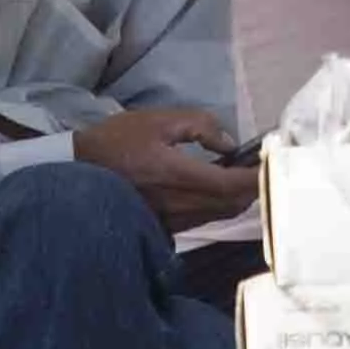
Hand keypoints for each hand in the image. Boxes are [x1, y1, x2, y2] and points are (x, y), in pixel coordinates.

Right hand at [78, 105, 261, 232]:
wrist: (78, 172)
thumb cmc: (116, 141)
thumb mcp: (158, 121)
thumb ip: (199, 126)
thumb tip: (229, 144)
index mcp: (178, 176)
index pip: (232, 186)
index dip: (257, 177)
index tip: (271, 162)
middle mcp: (180, 206)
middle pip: (232, 205)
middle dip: (252, 186)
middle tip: (260, 165)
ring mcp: (172, 221)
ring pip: (220, 214)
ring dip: (236, 197)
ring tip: (240, 173)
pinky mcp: (165, 228)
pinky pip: (203, 219)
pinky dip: (218, 204)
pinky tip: (214, 186)